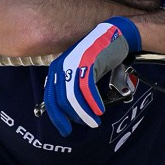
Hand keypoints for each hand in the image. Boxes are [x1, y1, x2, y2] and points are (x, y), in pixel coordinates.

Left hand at [43, 19, 139, 136]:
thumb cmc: (99, 55)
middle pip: (60, 100)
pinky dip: (93, 102)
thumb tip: (71, 111)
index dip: (57, 117)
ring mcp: (73, 64)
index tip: (65, 130)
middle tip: (85, 125)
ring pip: (72, 97)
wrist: (114, 34)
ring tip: (94, 121)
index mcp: (56, 69)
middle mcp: (61, 66)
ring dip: (84, 113)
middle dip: (72, 117)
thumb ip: (72, 86)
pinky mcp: (87, 63)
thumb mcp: (81, 71)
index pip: (50, 98)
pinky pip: (87, 89)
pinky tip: (99, 110)